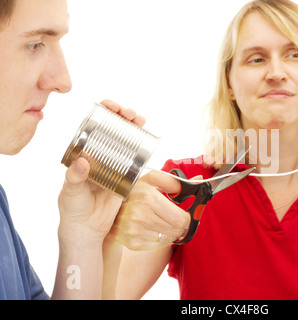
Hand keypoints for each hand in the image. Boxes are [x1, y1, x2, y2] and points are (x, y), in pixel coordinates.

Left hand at [57, 99, 145, 242]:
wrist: (88, 229)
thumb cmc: (73, 208)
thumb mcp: (70, 192)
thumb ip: (75, 178)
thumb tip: (82, 162)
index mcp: (83, 154)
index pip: (93, 127)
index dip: (102, 114)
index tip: (110, 107)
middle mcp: (100, 156)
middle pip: (113, 129)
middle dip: (122, 116)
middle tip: (128, 113)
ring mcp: (114, 165)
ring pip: (126, 140)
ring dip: (133, 127)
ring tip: (139, 120)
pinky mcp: (127, 176)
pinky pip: (135, 158)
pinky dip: (142, 147)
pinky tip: (146, 138)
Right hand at [108, 170, 191, 249]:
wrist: (108, 210)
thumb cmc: (134, 193)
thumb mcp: (151, 180)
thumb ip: (174, 181)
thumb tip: (198, 180)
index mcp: (148, 198)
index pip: (181, 218)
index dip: (187, 218)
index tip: (184, 214)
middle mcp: (141, 216)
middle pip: (177, 230)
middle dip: (181, 226)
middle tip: (176, 220)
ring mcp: (136, 231)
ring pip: (168, 238)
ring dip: (171, 232)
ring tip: (164, 223)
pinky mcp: (133, 243)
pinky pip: (157, 245)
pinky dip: (160, 239)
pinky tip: (155, 229)